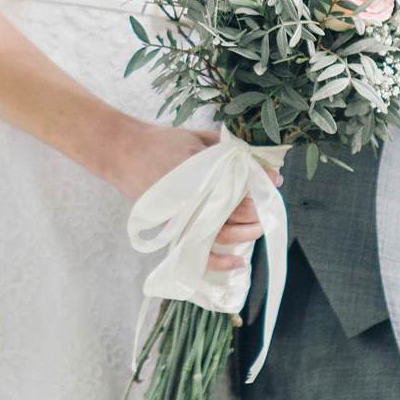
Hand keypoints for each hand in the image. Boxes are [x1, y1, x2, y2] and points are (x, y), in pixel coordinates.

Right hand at [113, 126, 280, 274]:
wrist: (123, 152)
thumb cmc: (162, 141)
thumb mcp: (198, 137)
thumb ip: (227, 148)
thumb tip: (259, 161)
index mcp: (199, 167)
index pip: (238, 180)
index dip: (260, 181)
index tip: (275, 181)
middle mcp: (192, 194)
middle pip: (232, 209)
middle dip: (256, 209)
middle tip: (269, 206)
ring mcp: (182, 215)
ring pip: (221, 234)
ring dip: (245, 235)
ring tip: (259, 228)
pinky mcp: (172, 229)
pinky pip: (198, 252)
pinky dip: (219, 262)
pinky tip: (239, 263)